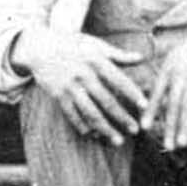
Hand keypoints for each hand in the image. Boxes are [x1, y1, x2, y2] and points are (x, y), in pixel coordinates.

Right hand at [26, 32, 151, 143]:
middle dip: (122, 117)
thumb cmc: (73, 45)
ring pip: (90, 112)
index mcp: (96, 61)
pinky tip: (95, 136)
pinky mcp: (58, 96)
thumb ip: (118, 54)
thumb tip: (141, 58)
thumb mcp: (95, 45)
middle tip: (135, 130)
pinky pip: (73, 115)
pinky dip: (83, 127)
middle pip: (106, 100)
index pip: (119, 80)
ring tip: (118, 140)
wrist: (41, 47)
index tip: (145, 106)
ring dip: (105, 128)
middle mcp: (84, 75)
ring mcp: (70, 87)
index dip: (133, 93)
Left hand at [148, 14, 186, 149]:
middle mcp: (180, 71)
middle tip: (167, 146)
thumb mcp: (176, 59)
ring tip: (182, 143)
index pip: (157, 92)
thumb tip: (155, 101)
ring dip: (185, 126)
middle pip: (172, 103)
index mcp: (169, 68)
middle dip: (169, 126)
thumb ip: (167, 78)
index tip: (144, 128)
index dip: (151, 111)